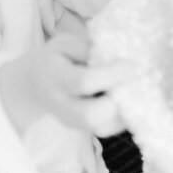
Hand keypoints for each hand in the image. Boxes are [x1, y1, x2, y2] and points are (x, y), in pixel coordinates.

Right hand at [0, 29, 134, 137]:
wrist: (35, 84)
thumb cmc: (56, 57)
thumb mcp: (67, 42)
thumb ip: (89, 48)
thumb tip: (118, 53)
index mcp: (54, 76)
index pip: (84, 81)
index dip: (111, 74)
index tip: (131, 64)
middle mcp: (60, 105)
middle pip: (91, 115)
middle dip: (119, 100)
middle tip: (136, 81)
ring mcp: (71, 121)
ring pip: (102, 127)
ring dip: (125, 110)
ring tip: (137, 89)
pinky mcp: (82, 129)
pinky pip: (107, 130)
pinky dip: (124, 117)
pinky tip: (131, 98)